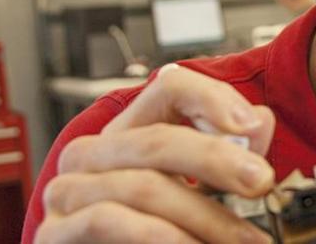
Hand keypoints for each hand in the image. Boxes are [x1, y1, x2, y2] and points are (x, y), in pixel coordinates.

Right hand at [37, 65, 276, 243]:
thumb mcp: (204, 188)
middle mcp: (93, 153)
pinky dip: (159, 236)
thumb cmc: (166, 231)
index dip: (213, 99)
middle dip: (218, 160)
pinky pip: (107, 221)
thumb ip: (231, 152)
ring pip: (143, 186)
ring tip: (245, 238)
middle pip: (158, 138)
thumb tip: (258, 122)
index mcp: (132, 131)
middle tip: (261, 181)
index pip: (170, 86)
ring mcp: (68, 190)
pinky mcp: (54, 232)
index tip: (252, 127)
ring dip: (206, 216)